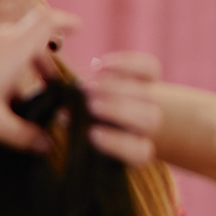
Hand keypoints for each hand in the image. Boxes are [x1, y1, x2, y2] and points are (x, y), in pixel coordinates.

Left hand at [0, 8, 75, 150]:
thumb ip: (26, 135)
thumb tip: (48, 145)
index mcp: (10, 51)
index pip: (45, 22)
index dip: (65, 21)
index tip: (77, 28)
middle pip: (28, 38)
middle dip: (43, 59)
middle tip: (50, 84)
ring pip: (6, 43)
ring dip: (18, 62)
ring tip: (16, 93)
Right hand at [82, 51, 164, 166]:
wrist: (99, 103)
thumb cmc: (81, 123)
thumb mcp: (75, 130)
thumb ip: (73, 127)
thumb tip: (65, 116)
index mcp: (133, 147)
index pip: (138, 151)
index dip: (118, 143)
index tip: (92, 133)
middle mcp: (146, 124)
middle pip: (149, 120)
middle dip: (118, 110)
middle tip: (89, 103)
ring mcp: (151, 98)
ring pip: (148, 95)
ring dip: (116, 88)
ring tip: (88, 85)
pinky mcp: (149, 76)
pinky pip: (149, 67)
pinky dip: (125, 64)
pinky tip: (98, 65)